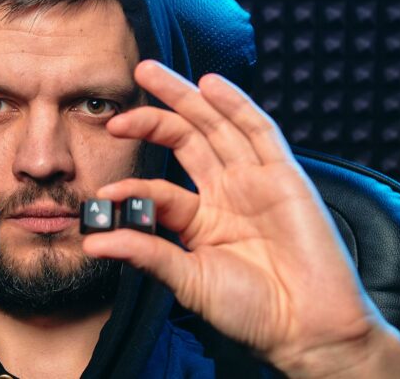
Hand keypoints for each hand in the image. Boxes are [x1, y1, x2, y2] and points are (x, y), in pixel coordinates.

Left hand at [83, 61, 399, 376]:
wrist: (306, 327)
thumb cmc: (250, 311)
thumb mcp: (188, 280)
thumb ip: (145, 253)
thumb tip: (93, 242)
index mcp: (201, 219)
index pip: (159, 188)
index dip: (133, 184)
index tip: (105, 192)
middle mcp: (226, 192)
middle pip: (187, 138)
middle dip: (156, 111)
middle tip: (126, 88)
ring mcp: (255, 181)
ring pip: (216, 126)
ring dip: (186, 96)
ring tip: (151, 72)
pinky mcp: (284, 176)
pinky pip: (259, 132)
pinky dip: (236, 105)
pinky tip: (211, 84)